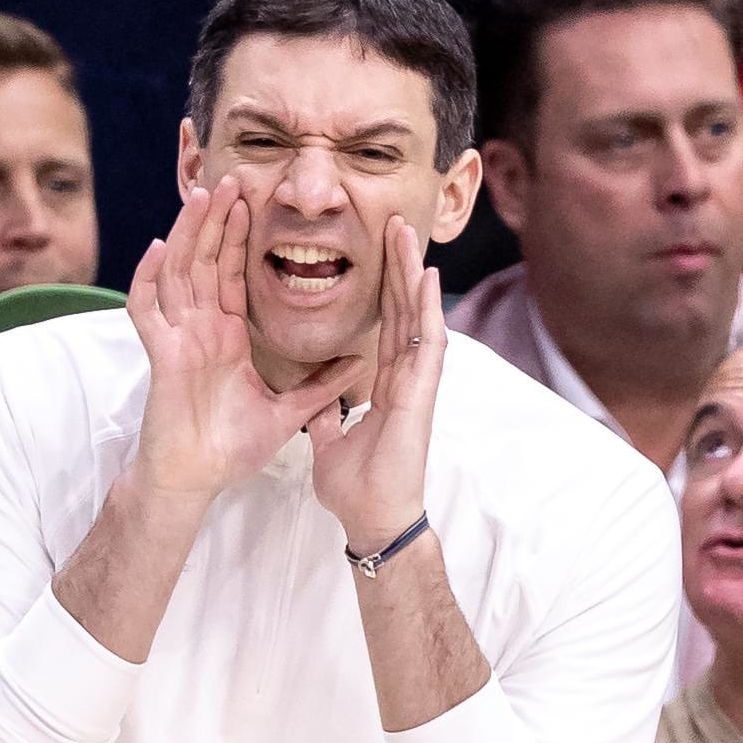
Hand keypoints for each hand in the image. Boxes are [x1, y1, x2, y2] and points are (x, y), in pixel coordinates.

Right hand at [127, 175, 365, 506]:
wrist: (197, 481)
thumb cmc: (231, 449)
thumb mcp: (287, 410)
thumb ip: (320, 385)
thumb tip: (359, 361)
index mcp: (226, 336)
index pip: (233, 274)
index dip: (240, 237)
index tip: (255, 201)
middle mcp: (200, 329)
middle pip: (205, 261)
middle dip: (216, 220)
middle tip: (231, 179)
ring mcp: (179, 339)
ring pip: (178, 273)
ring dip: (187, 233)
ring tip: (202, 195)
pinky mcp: (162, 355)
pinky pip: (147, 310)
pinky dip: (147, 278)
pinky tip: (157, 246)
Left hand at [307, 216, 440, 552]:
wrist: (372, 518)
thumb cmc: (357, 487)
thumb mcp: (331, 444)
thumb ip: (328, 419)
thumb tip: (316, 407)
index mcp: (385, 385)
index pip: (383, 325)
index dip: (380, 289)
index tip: (374, 254)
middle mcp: (405, 377)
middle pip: (401, 310)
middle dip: (397, 267)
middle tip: (392, 223)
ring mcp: (416, 383)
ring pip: (416, 316)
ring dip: (412, 274)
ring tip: (406, 233)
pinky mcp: (421, 393)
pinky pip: (427, 342)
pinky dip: (426, 308)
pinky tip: (425, 275)